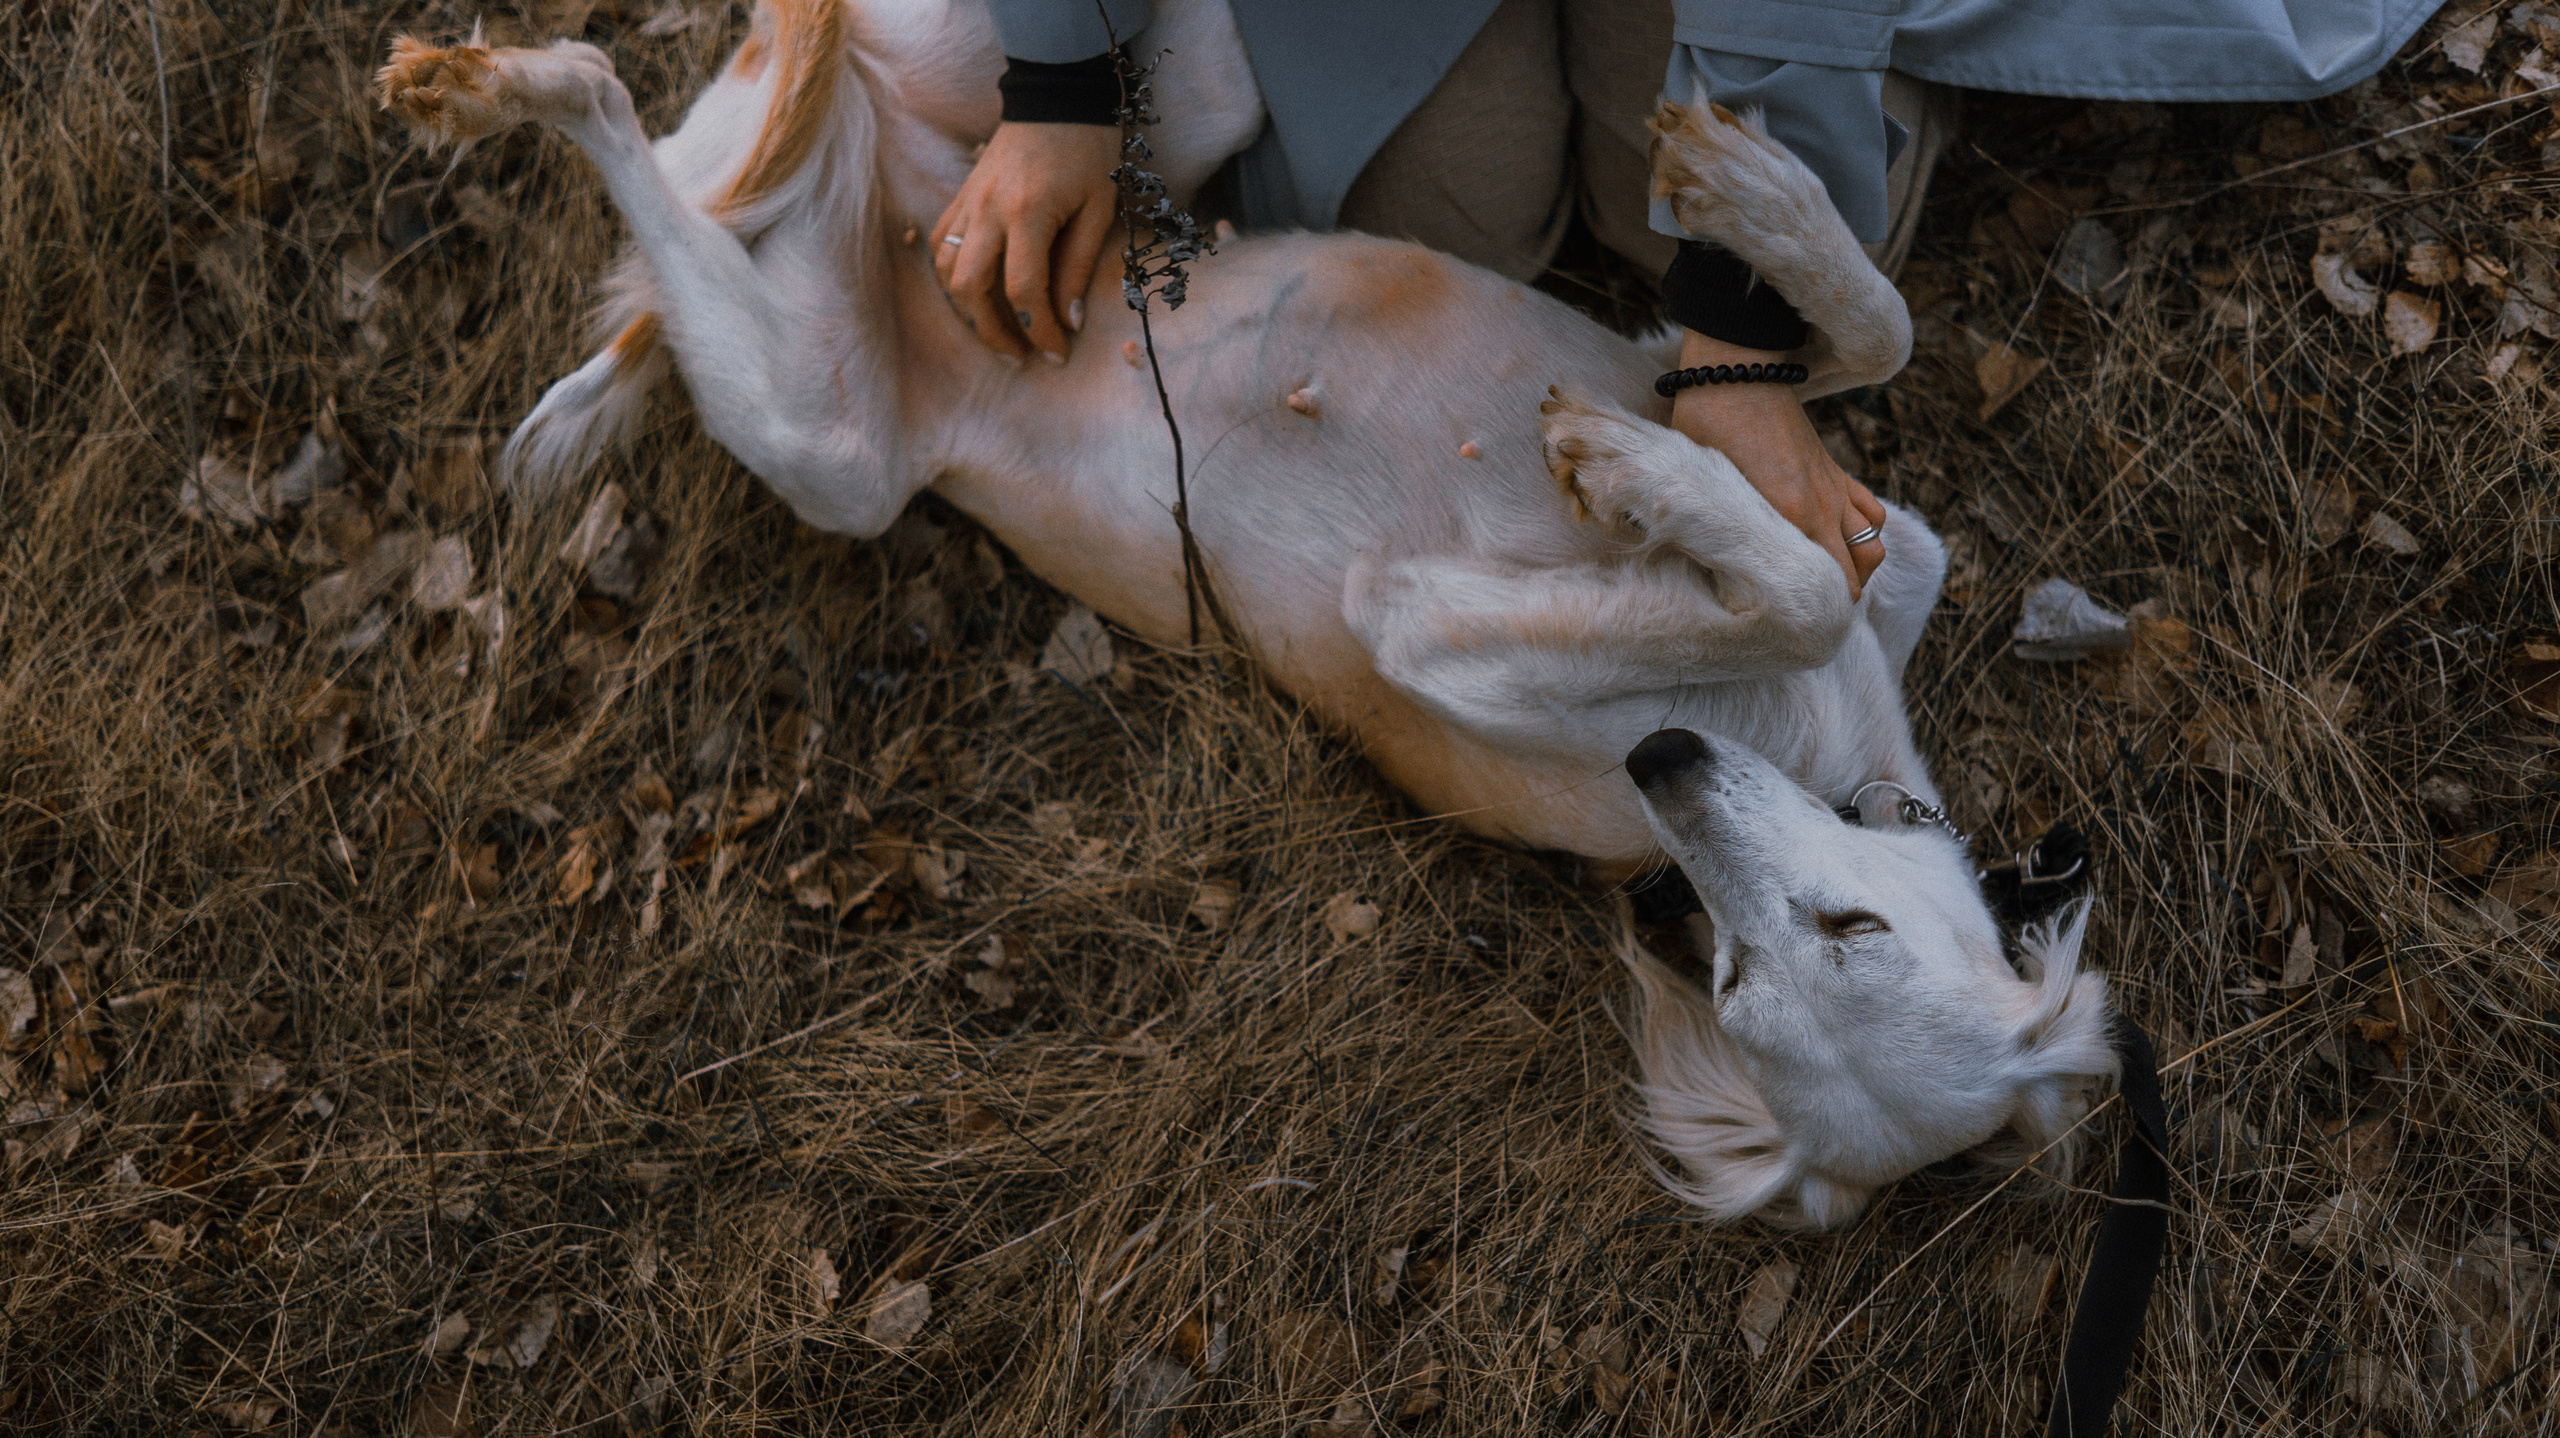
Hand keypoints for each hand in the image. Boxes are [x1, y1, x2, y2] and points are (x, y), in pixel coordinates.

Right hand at [930, 122, 1120, 364]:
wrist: (1057, 96)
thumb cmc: (1088, 150)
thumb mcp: (1099, 209)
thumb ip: (1078, 267)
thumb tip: (1069, 321)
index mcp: (1028, 213)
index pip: (1023, 290)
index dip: (1040, 331)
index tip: (1058, 354)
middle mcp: (987, 210)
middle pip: (969, 289)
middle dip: (992, 332)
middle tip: (1020, 355)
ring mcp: (968, 202)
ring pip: (945, 271)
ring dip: (966, 309)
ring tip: (997, 330)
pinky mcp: (960, 196)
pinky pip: (940, 245)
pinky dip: (952, 276)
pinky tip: (975, 293)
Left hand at [1665, 331, 1886, 599]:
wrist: (1737, 367)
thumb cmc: (1707, 424)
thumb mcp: (1701, 486)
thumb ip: (1718, 529)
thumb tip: (1714, 572)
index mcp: (1791, 515)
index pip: (1828, 584)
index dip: (1819, 614)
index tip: (1798, 632)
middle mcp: (1822, 506)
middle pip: (1859, 572)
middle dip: (1841, 598)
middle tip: (1812, 614)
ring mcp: (1833, 487)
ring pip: (1873, 544)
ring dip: (1858, 567)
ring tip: (1829, 581)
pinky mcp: (1834, 469)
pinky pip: (1868, 511)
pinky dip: (1865, 532)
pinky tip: (1839, 541)